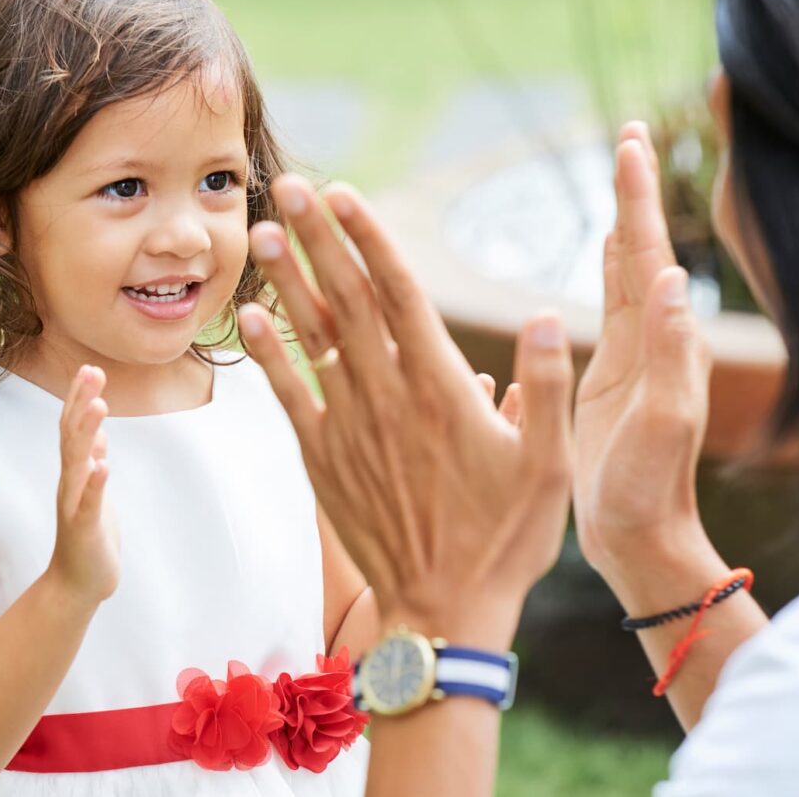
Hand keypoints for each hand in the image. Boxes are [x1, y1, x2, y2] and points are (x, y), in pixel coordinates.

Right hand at [47, 365, 119, 605]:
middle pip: (71, 436)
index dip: (79, 398)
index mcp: (74, 473)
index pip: (72, 428)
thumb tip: (95, 431)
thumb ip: (91, 460)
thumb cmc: (89, 535)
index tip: (90, 368)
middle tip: (92, 371)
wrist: (79, 584)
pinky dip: (95, 484)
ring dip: (86, 433)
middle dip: (81, 403)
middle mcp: (69, 484)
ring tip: (99, 406)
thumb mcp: (93, 491)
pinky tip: (103, 465)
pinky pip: (89, 503)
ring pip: (77, 464)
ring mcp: (74, 505)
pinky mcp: (84, 528)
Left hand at [239, 175, 574, 649]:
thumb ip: (547, 388)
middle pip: (346, 300)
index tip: (344, 193)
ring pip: (312, 338)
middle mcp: (387, 396)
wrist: (444, 611)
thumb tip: (544, 316)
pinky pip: (288, 397)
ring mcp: (350, 427)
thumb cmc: (504, 540)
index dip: (369, 239)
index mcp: (441, 387)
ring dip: (286, 281)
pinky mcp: (324, 460)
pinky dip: (268, 356)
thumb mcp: (550, 466)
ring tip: (261, 232)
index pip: (398, 294)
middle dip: (318, 238)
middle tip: (291, 185)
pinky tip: (248, 319)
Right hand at [573, 123, 718, 595]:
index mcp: (667, 345)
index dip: (638, 199)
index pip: (650, 254)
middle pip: (643, 247)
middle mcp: (657, 340)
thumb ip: (668, 356)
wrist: (640, 537)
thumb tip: (670, 279)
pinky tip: (608, 245)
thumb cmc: (648, 491)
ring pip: (629, 268)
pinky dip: (609, 262)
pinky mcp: (613, 372)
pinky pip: (611, 301)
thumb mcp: (662, 425)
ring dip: (626, 216)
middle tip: (629, 135)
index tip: (629, 144)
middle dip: (635, 192)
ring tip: (621, 171)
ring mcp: (637, 354)